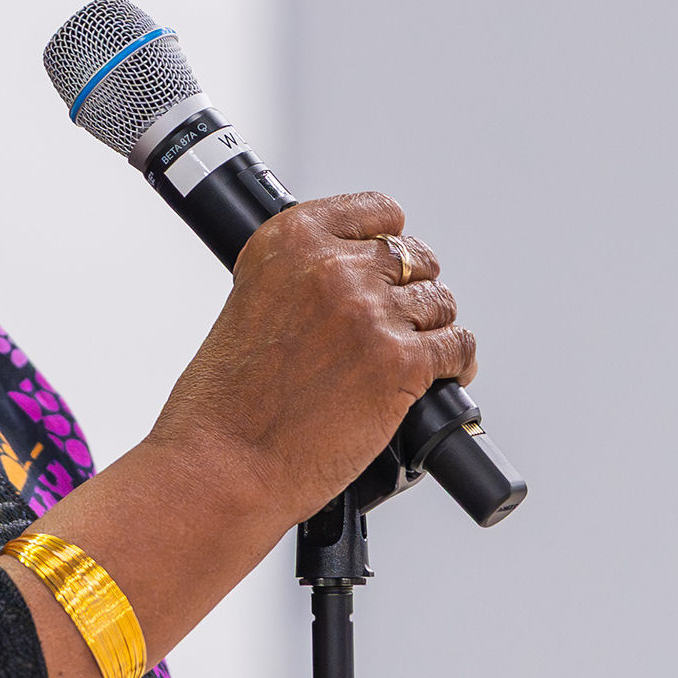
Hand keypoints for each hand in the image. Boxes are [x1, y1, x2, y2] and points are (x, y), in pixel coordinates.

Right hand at [2, 191, 477, 677]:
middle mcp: (332, 267)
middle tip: (396, 325)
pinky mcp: (400, 362)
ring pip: (440, 303)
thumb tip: (355, 281)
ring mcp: (370, 312)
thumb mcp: (251, 305)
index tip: (388, 265)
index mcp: (290, 240)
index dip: (389, 243)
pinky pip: (457, 347)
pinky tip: (442, 378)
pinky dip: (456, 366)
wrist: (221, 466)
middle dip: (411, 291)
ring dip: (432, 331)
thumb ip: (302, 281)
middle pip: (414, 258)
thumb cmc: (224, 404)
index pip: (377, 211)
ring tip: (414, 359)